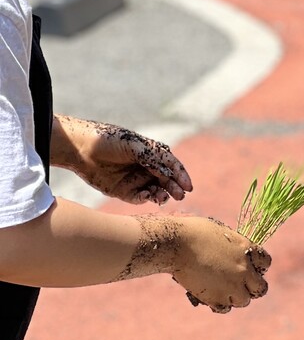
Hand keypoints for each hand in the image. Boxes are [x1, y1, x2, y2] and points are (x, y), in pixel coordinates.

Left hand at [56, 117, 191, 204]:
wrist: (80, 148)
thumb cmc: (108, 140)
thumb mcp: (133, 145)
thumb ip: (152, 157)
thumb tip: (169, 172)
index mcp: (151, 153)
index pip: (172, 165)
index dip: (181, 175)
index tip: (188, 186)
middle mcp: (146, 167)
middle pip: (167, 180)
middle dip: (174, 187)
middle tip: (179, 195)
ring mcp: (136, 180)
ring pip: (156, 191)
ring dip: (162, 195)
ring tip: (162, 197)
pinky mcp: (125, 192)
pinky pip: (141, 198)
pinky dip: (146, 199)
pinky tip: (147, 197)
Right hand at [171, 217, 270, 312]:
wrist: (176, 243)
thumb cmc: (193, 232)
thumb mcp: (220, 234)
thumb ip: (232, 248)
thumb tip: (234, 256)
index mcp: (247, 249)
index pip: (266, 262)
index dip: (258, 267)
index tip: (249, 268)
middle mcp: (244, 269)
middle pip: (261, 288)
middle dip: (252, 287)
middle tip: (240, 286)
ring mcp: (232, 286)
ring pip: (244, 300)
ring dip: (235, 297)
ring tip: (223, 291)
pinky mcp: (216, 297)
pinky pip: (225, 308)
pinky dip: (220, 304)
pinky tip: (212, 296)